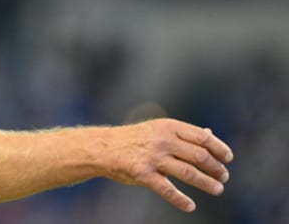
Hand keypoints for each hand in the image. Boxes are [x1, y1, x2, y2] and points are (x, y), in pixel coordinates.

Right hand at [103, 118, 232, 211]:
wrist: (104, 147)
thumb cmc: (135, 139)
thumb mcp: (158, 129)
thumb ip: (183, 134)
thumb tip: (210, 134)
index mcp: (168, 127)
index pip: (202, 137)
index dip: (219, 148)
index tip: (228, 159)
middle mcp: (162, 140)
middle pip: (199, 155)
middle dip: (215, 168)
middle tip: (224, 177)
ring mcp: (153, 157)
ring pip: (188, 173)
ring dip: (207, 183)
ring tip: (217, 189)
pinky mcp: (143, 174)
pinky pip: (167, 189)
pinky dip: (181, 200)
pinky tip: (190, 206)